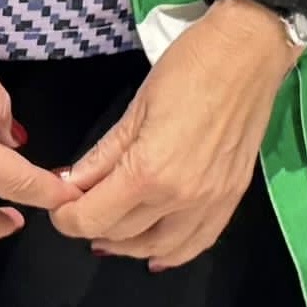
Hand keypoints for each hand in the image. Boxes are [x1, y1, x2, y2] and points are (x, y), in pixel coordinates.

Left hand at [48, 0, 299, 268]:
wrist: (247, 53)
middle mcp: (180, 199)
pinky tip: (155, 252)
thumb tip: (69, 184)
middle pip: (122, 234)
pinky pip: (198, 242)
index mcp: (149, 172)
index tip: (59, 205)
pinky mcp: (231, 199)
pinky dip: (173, 253)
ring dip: (128, 246)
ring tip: (110, 232)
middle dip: (92, 225)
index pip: (92, 218)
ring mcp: (210, 203)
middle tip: (80, 208)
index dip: (66, 217)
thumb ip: (101, 156)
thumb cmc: (187, 68)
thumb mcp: (134, 109)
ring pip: (159, 248)